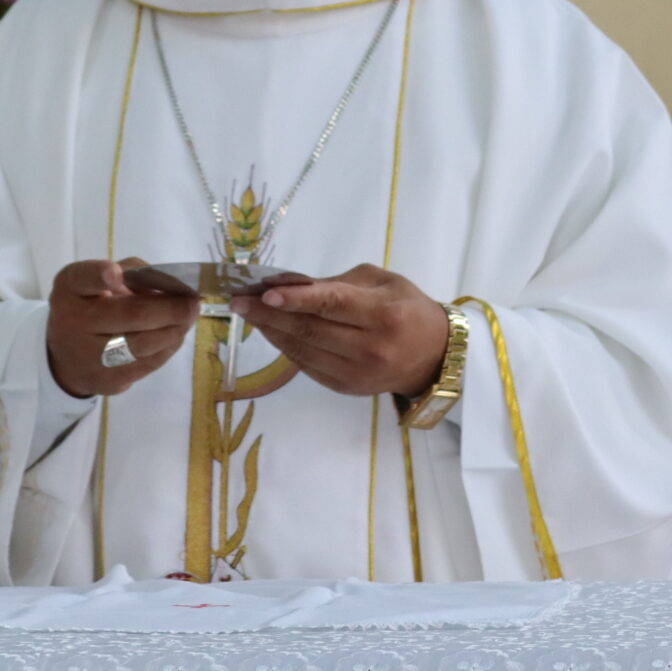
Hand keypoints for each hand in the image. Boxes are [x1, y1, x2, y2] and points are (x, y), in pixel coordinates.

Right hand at [46, 258, 199, 398]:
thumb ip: (131, 274)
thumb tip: (171, 287)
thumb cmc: (90, 307)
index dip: (99, 276)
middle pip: (130, 315)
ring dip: (174, 330)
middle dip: (170, 308)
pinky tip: (175, 334)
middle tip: (193, 303)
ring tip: (189, 317)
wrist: (67, 358)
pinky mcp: (108, 381)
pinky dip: (168, 347)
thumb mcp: (101, 281)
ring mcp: (89, 356)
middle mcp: (73, 322)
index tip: (115, 273)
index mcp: (71, 289)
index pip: (82, 279)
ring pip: (143, 345)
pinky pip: (147, 364)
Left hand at [233, 265, 448, 400]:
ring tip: (247, 313)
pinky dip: (285, 347)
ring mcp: (356, 373)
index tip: (264, 293)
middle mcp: (370, 347)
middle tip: (238, 300)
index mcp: (384, 314)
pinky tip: (271, 331)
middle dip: (269, 314)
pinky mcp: (345, 388)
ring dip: (271, 331)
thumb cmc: (407, 309)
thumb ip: (336, 283)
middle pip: (310, 329)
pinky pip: (306, 365)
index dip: (296, 299)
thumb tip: (288, 285)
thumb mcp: (382, 282)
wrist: (433, 357)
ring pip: (303, 350)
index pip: (333, 304)